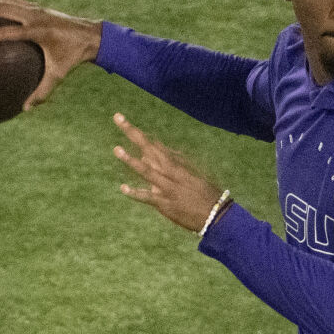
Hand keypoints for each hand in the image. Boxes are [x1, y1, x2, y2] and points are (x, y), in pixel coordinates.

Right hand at [0, 0, 102, 109]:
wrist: (88, 35)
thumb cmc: (72, 57)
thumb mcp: (58, 75)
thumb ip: (42, 92)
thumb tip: (26, 109)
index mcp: (41, 32)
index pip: (18, 31)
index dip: (3, 32)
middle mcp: (36, 16)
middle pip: (4, 7)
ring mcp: (34, 8)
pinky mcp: (34, 5)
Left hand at [111, 114, 222, 231]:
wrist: (216, 216)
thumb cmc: (205, 196)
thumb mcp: (191, 176)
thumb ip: (170, 164)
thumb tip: (149, 156)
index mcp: (177, 166)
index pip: (155, 146)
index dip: (140, 135)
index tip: (124, 122)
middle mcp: (171, 174)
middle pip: (149, 150)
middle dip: (134, 134)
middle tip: (118, 117)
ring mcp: (167, 189)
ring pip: (147, 172)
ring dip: (131, 160)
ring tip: (116, 149)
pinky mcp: (166, 204)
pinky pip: (149, 198)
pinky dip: (136, 194)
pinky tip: (123, 188)